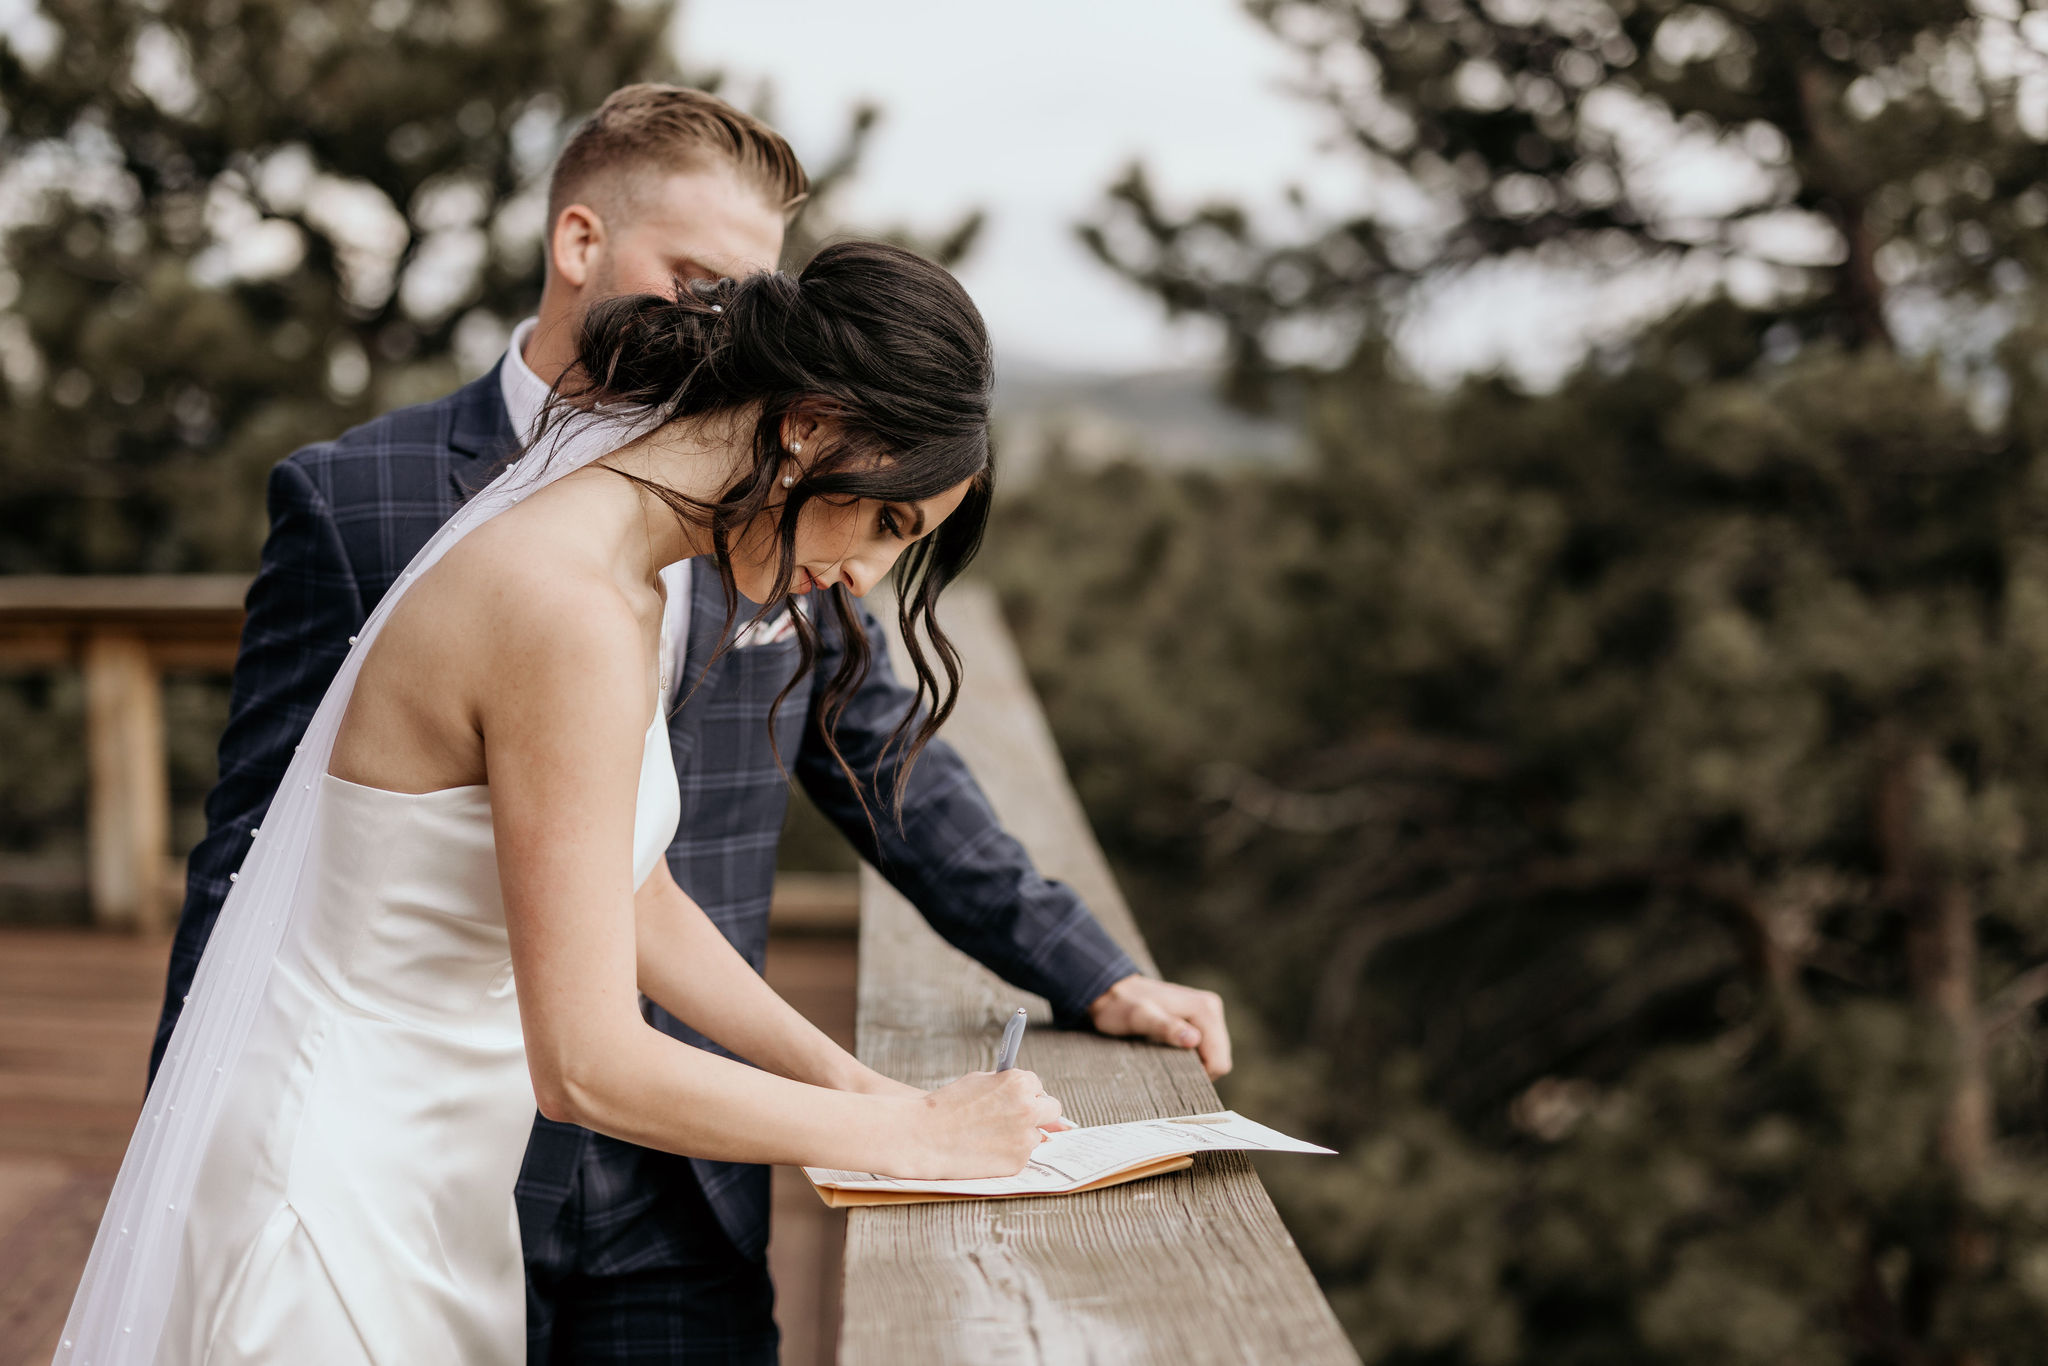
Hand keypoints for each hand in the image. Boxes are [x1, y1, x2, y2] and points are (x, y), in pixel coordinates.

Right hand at [894, 1069, 1063, 1178]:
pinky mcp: (1017, 1162)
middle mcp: (1028, 1109)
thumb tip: (1039, 1100)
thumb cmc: (948, 1106)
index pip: (1038, 1086)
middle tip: (1014, 1118)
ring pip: (1036, 1135)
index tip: (1010, 1099)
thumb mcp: (981, 1082)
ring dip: (1020, 1135)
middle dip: (1038, 1113)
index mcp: (1020, 1083)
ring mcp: (1025, 1138)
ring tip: (988, 1135)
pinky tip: (984, 1149)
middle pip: (1052, 1110)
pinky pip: (1021, 1155)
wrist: (923, 1136)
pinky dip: (1008, 1154)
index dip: (1023, 1093)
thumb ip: (1010, 1087)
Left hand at [1086, 975, 1232, 1079]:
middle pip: (1219, 1059)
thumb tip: (1193, 1040)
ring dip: (1194, 1064)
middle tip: (1167, 1066)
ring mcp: (1206, 1014)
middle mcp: (1210, 1008)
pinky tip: (1170, 1053)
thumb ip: (1165, 1027)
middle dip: (1198, 1070)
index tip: (1173, 1073)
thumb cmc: (1121, 1006)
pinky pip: (1205, 1049)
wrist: (1112, 991)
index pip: (1219, 1060)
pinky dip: (1191, 1058)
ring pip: (1213, 1056)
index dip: (1201, 1075)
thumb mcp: (1139, 1018)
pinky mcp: (1198, 1021)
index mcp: (1204, 1008)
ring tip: (1166, 1057)